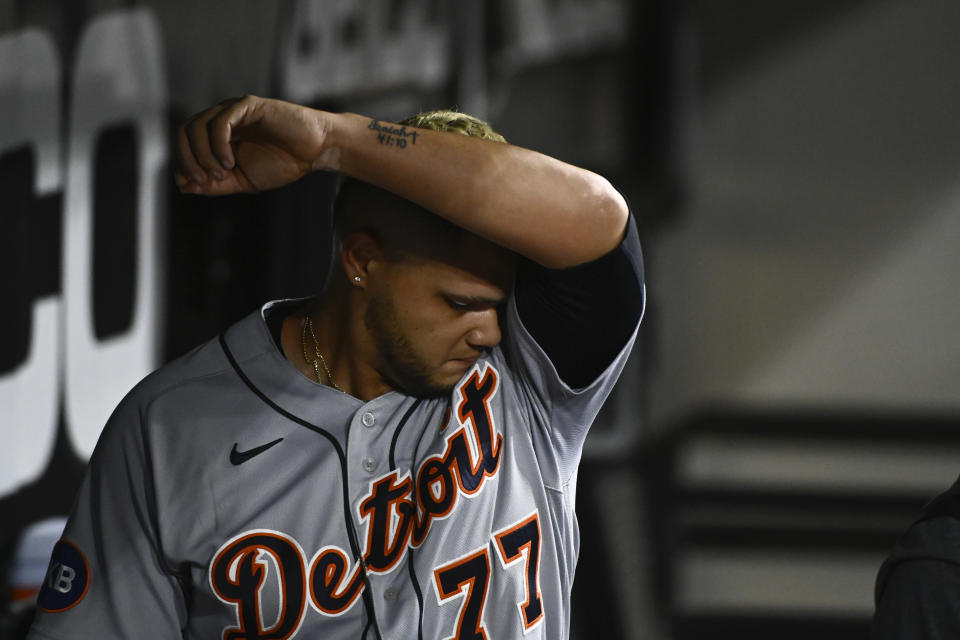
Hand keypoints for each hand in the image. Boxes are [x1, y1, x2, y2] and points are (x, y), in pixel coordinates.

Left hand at [174, 95, 335, 194]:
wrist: (315, 150)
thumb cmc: (283, 163)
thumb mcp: (244, 181)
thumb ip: (216, 184)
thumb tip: (185, 186)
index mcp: (217, 135)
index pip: (185, 143)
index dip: (181, 163)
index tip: (189, 185)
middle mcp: (221, 119)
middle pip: (185, 132)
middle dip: (187, 159)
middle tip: (201, 181)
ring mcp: (234, 110)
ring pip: (198, 126)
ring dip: (203, 154)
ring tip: (221, 173)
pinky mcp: (248, 106)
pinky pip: (221, 122)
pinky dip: (218, 145)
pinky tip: (229, 162)